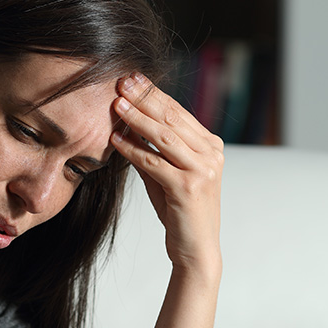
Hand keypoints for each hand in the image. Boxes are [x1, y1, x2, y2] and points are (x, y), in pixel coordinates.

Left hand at [110, 73, 223, 277]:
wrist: (196, 249)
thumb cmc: (181, 212)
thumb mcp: (165, 175)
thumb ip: (151, 151)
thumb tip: (125, 127)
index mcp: (211, 146)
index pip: (178, 112)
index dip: (154, 93)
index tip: (133, 79)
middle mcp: (211, 154)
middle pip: (172, 118)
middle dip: (145, 98)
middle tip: (122, 81)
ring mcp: (202, 170)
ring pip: (164, 136)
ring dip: (137, 118)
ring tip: (116, 104)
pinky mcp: (188, 187)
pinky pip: (154, 162)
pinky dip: (133, 150)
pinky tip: (115, 139)